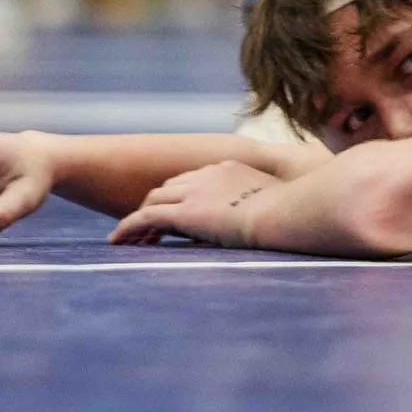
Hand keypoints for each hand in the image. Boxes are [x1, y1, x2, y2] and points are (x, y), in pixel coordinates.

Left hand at [109, 161, 282, 248]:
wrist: (285, 212)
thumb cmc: (294, 213)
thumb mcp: (284, 204)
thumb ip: (273, 207)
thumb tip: (282, 221)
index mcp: (231, 169)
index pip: (197, 179)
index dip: (184, 196)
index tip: (181, 213)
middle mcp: (208, 175)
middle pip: (172, 186)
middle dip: (159, 204)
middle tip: (150, 228)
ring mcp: (195, 192)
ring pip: (155, 199)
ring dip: (142, 217)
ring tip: (132, 238)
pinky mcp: (185, 212)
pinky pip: (145, 217)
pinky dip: (129, 227)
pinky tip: (117, 241)